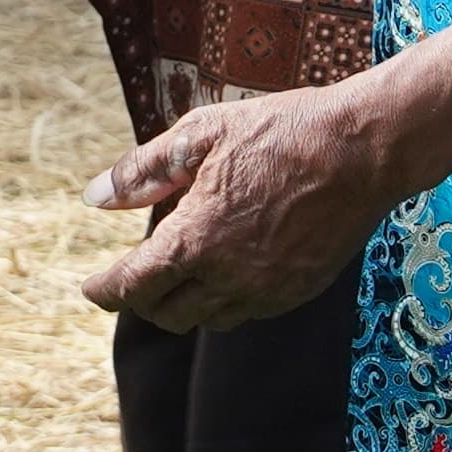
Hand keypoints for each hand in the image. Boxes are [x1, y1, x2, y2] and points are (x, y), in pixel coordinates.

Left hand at [80, 83, 393, 332]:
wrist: (362, 150)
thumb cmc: (280, 131)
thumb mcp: (200, 134)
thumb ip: (144, 171)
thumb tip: (95, 197)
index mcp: (197, 239)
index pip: (135, 285)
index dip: (105, 291)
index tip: (89, 288)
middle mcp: (229, 277)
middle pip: (166, 314)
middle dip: (141, 299)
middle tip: (132, 276)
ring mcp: (268, 291)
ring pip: (207, 320)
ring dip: (182, 302)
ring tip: (178, 267)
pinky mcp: (298, 292)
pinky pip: (246, 313)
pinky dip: (222, 300)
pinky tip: (223, 268)